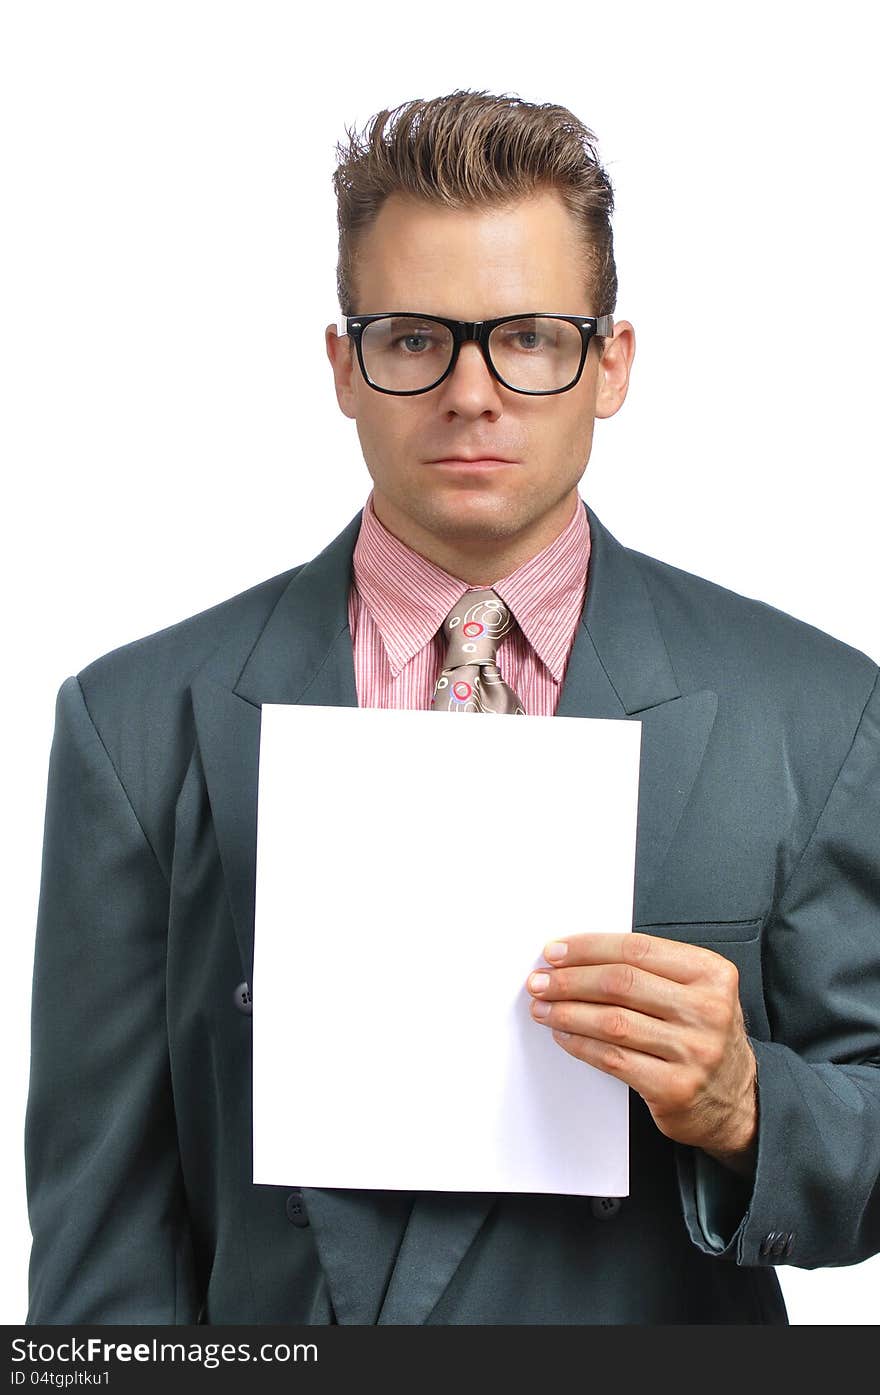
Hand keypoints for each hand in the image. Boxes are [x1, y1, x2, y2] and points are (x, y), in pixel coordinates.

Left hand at [525, 933, 757, 1174]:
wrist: (737, 1101)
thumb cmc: (702, 1035)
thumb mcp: (696, 990)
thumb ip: (650, 970)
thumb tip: (575, 957)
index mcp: (711, 973)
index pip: (637, 949)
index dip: (589, 948)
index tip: (555, 951)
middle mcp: (707, 1009)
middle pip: (620, 983)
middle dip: (569, 979)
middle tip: (539, 980)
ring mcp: (693, 1050)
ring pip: (612, 1022)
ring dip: (566, 1012)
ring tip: (543, 1007)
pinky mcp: (675, 1088)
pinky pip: (613, 1059)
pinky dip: (580, 1044)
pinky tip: (563, 1035)